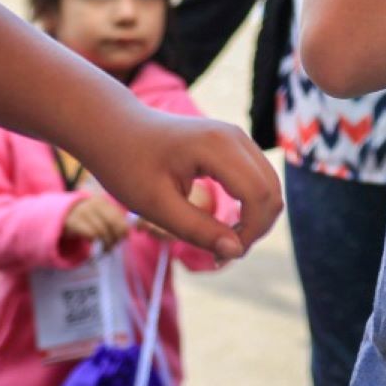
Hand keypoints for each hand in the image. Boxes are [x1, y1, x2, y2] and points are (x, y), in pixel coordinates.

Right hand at [61, 194, 130, 247]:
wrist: (61, 215)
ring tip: (105, 250)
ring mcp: (82, 211)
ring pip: (101, 230)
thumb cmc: (86, 218)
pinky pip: (90, 234)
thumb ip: (114, 220)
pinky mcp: (73, 222)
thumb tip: (129, 232)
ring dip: (106, 243)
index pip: (119, 217)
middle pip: (111, 222)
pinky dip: (94, 243)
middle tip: (113, 247)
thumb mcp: (100, 215)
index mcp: (103, 201)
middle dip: (115, 238)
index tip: (123, 239)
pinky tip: (93, 245)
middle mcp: (93, 204)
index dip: (124, 230)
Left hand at [75, 111, 280, 261]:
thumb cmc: (127, 164)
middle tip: (220, 254)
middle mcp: (235, 136)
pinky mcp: (233, 143)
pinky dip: (250, 205)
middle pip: (271, 190)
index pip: (259, 195)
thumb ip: (197, 230)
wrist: (113, 128)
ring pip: (270, 184)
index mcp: (217, 147)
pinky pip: (257, 178)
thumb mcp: (156, 205)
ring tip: (221, 241)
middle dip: (256, 228)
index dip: (250, 232)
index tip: (219, 257)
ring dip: (255, 218)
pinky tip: (224, 224)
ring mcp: (236, 137)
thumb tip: (236, 252)